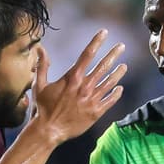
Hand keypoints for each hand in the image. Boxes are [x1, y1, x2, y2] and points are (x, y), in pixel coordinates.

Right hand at [29, 30, 126, 144]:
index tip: (104, 32)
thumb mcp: (39, 85)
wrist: (49, 131)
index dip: (97, 41)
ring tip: (124, 66)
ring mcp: (92, 99)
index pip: (87, 54)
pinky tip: (120, 89)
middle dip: (113, 55)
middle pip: (103, 66)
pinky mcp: (96, 112)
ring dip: (118, 73)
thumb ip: (42, 66)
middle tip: (121, 46)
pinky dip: (116, 94)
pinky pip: (110, 100)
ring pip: (110, 82)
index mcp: (72, 78)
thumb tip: (40, 48)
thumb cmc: (43, 108)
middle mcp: (85, 86)